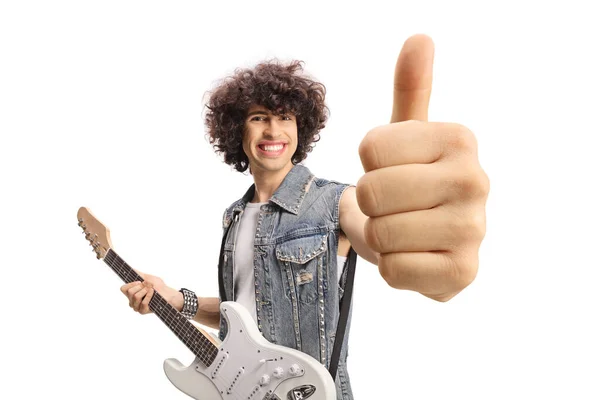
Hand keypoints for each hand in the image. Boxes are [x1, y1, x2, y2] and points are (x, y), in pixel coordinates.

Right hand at [120, 271, 180, 313]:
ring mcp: (137, 307)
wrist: (169, 294)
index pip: (123, 289)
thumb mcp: (148, 278)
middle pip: (130, 292)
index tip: (139, 282)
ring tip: (151, 289)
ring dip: (145, 290)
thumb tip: (132, 268)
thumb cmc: (158, 286)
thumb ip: (139, 274)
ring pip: (136, 296)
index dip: (130, 284)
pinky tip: (153, 292)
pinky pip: (143, 302)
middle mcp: (132, 300)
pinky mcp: (143, 311)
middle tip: (148, 286)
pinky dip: (149, 295)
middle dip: (141, 286)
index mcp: (131, 293)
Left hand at [356, 34, 489, 300]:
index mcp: (460, 139)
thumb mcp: (407, 136)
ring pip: (380, 232)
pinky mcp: (463, 273)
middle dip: (369, 204)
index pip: (370, 148)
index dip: (368, 164)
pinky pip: (393, 270)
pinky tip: (414, 257)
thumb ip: (410, 90)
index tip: (392, 169)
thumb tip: (419, 39)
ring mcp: (474, 230)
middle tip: (393, 205)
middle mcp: (476, 180)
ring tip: (403, 230)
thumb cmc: (411, 180)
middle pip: (371, 190)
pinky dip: (391, 267)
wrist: (430, 239)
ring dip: (379, 236)